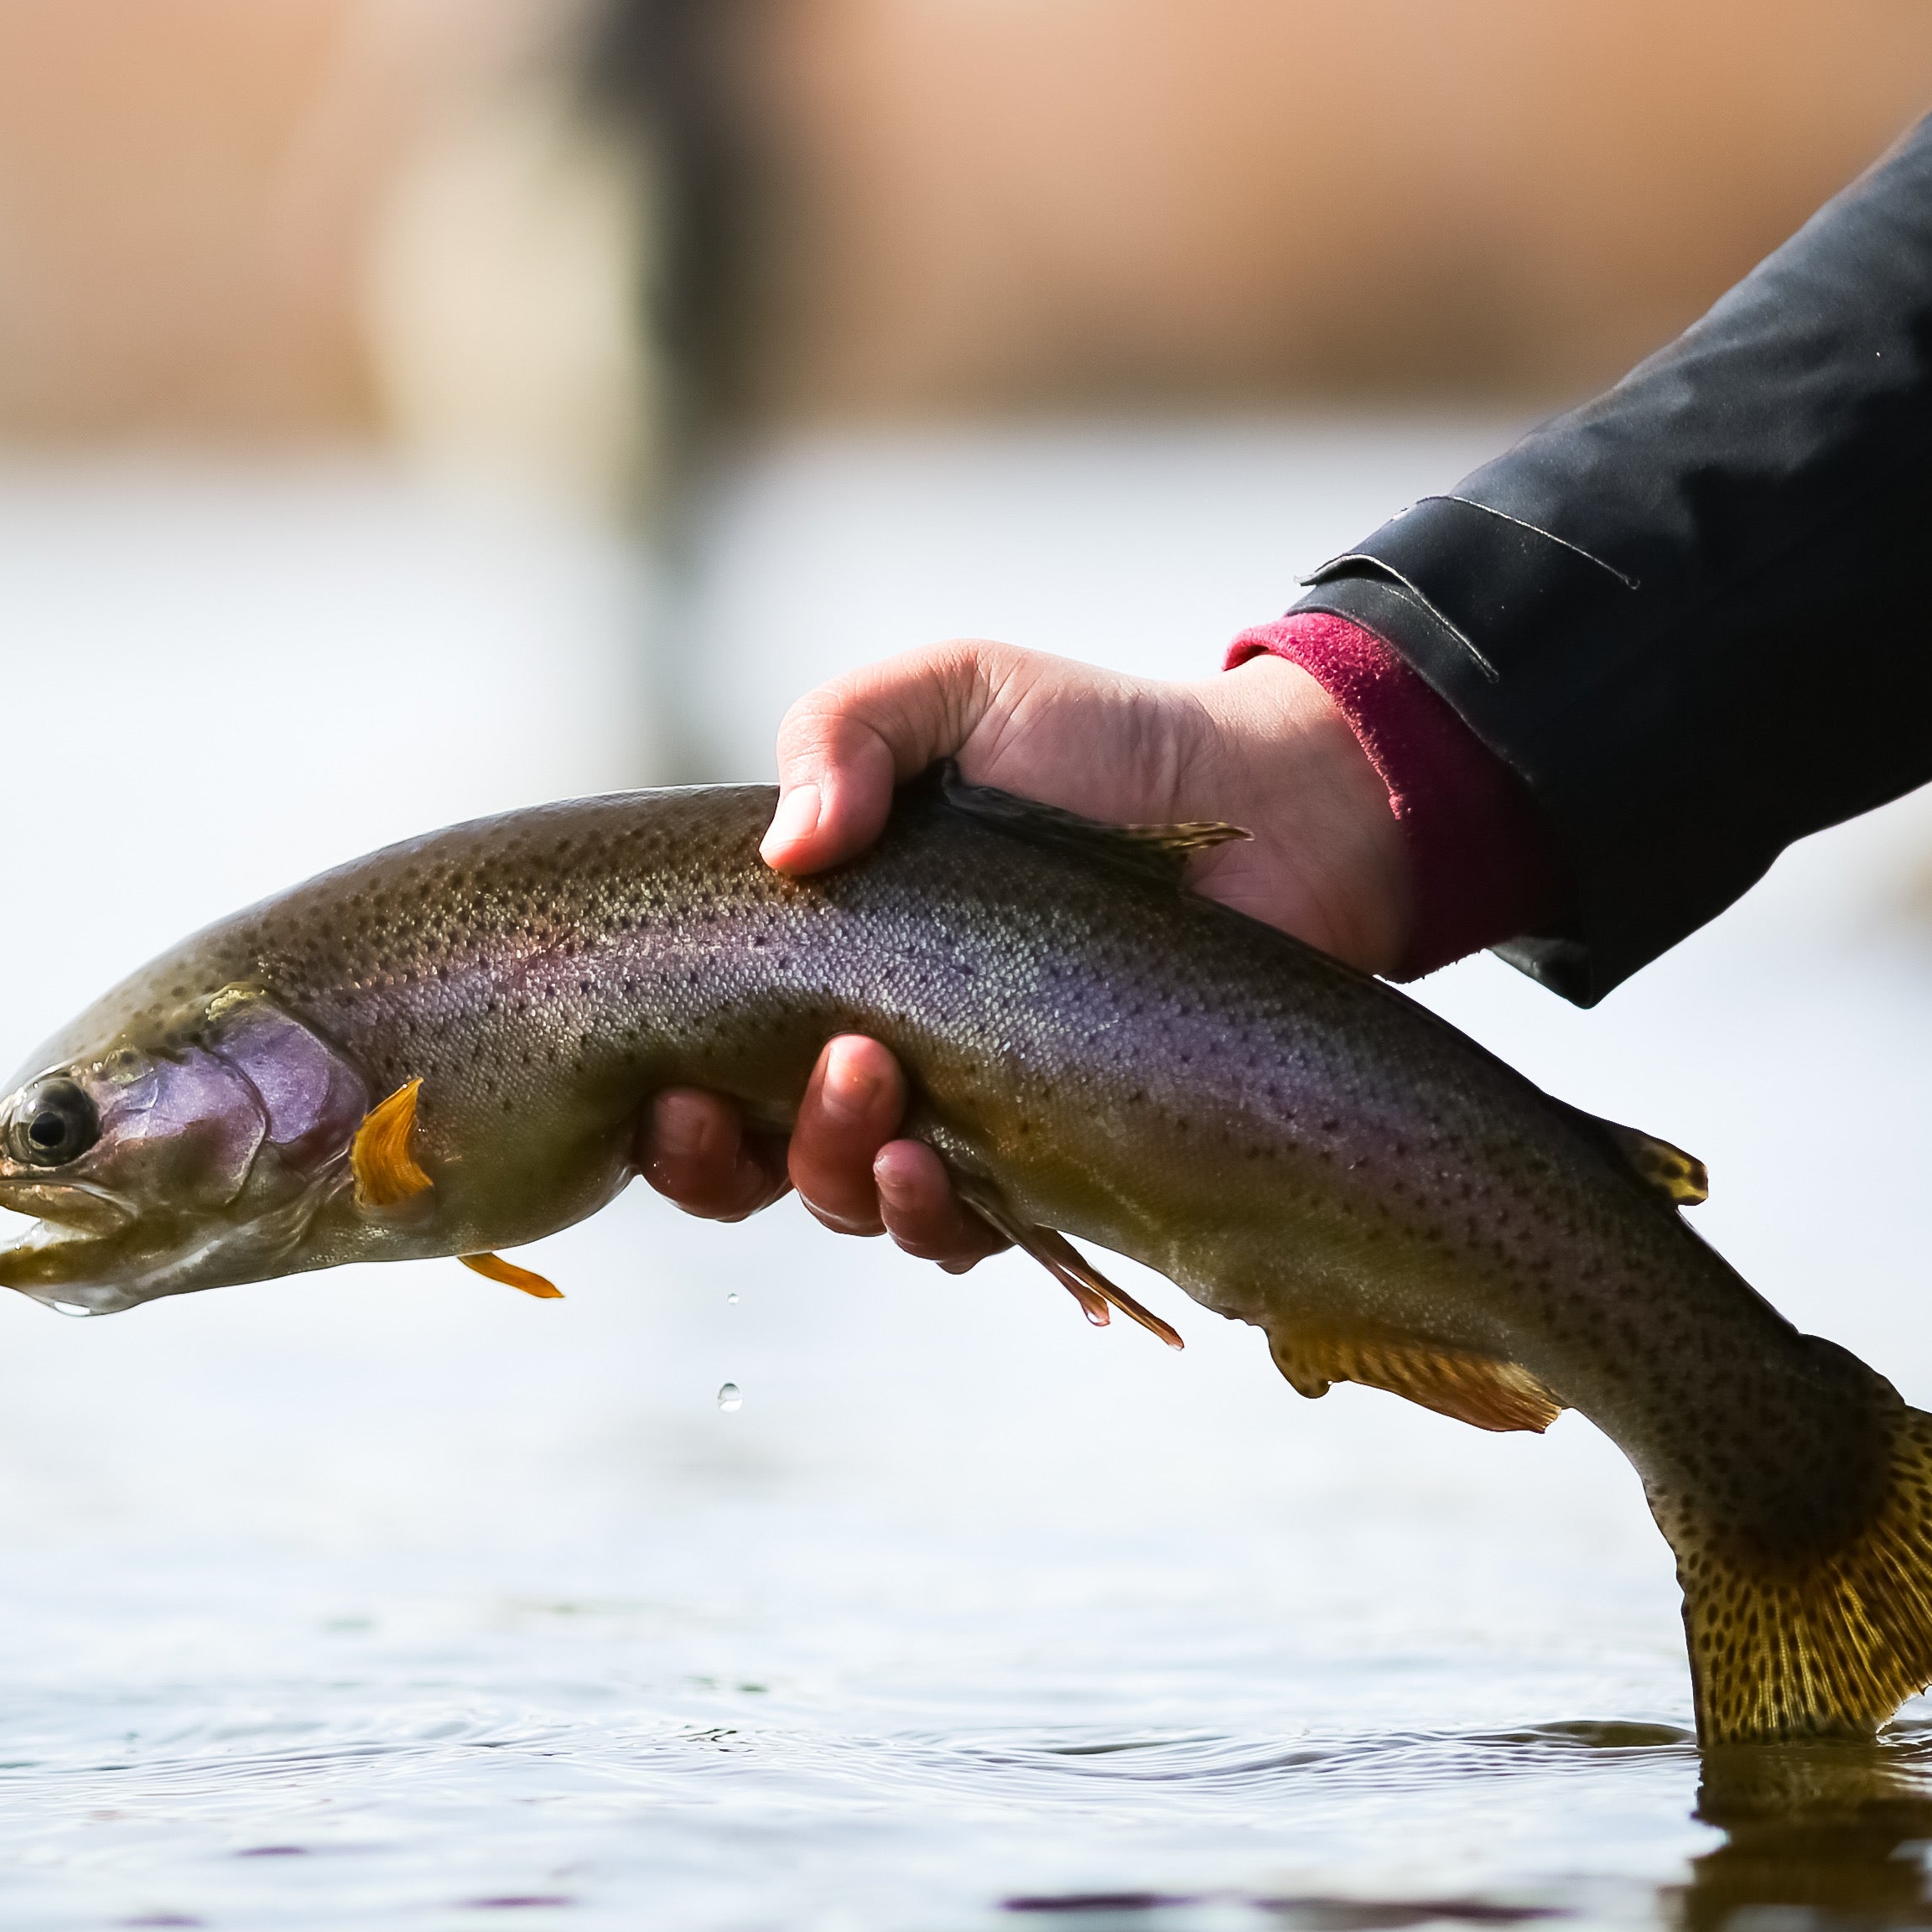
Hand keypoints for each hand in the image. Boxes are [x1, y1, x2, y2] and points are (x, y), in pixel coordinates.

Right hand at [634, 640, 1409, 1261]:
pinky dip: (940, 1218)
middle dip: (735, 1155)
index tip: (665, 1087)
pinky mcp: (1063, 1165)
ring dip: (841, 1174)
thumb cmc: (1099, 743)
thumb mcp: (954, 695)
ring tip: (883, 1104)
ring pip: (857, 1204)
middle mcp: (875, 1057)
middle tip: (829, 1064)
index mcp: (821, 965)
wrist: (1270, 802)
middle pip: (754, 1163)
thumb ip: (843, 731)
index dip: (661, 1111)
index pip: (696, 1070)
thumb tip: (787, 851)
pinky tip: (943, 1168)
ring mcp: (966, 1120)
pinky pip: (977, 1236)